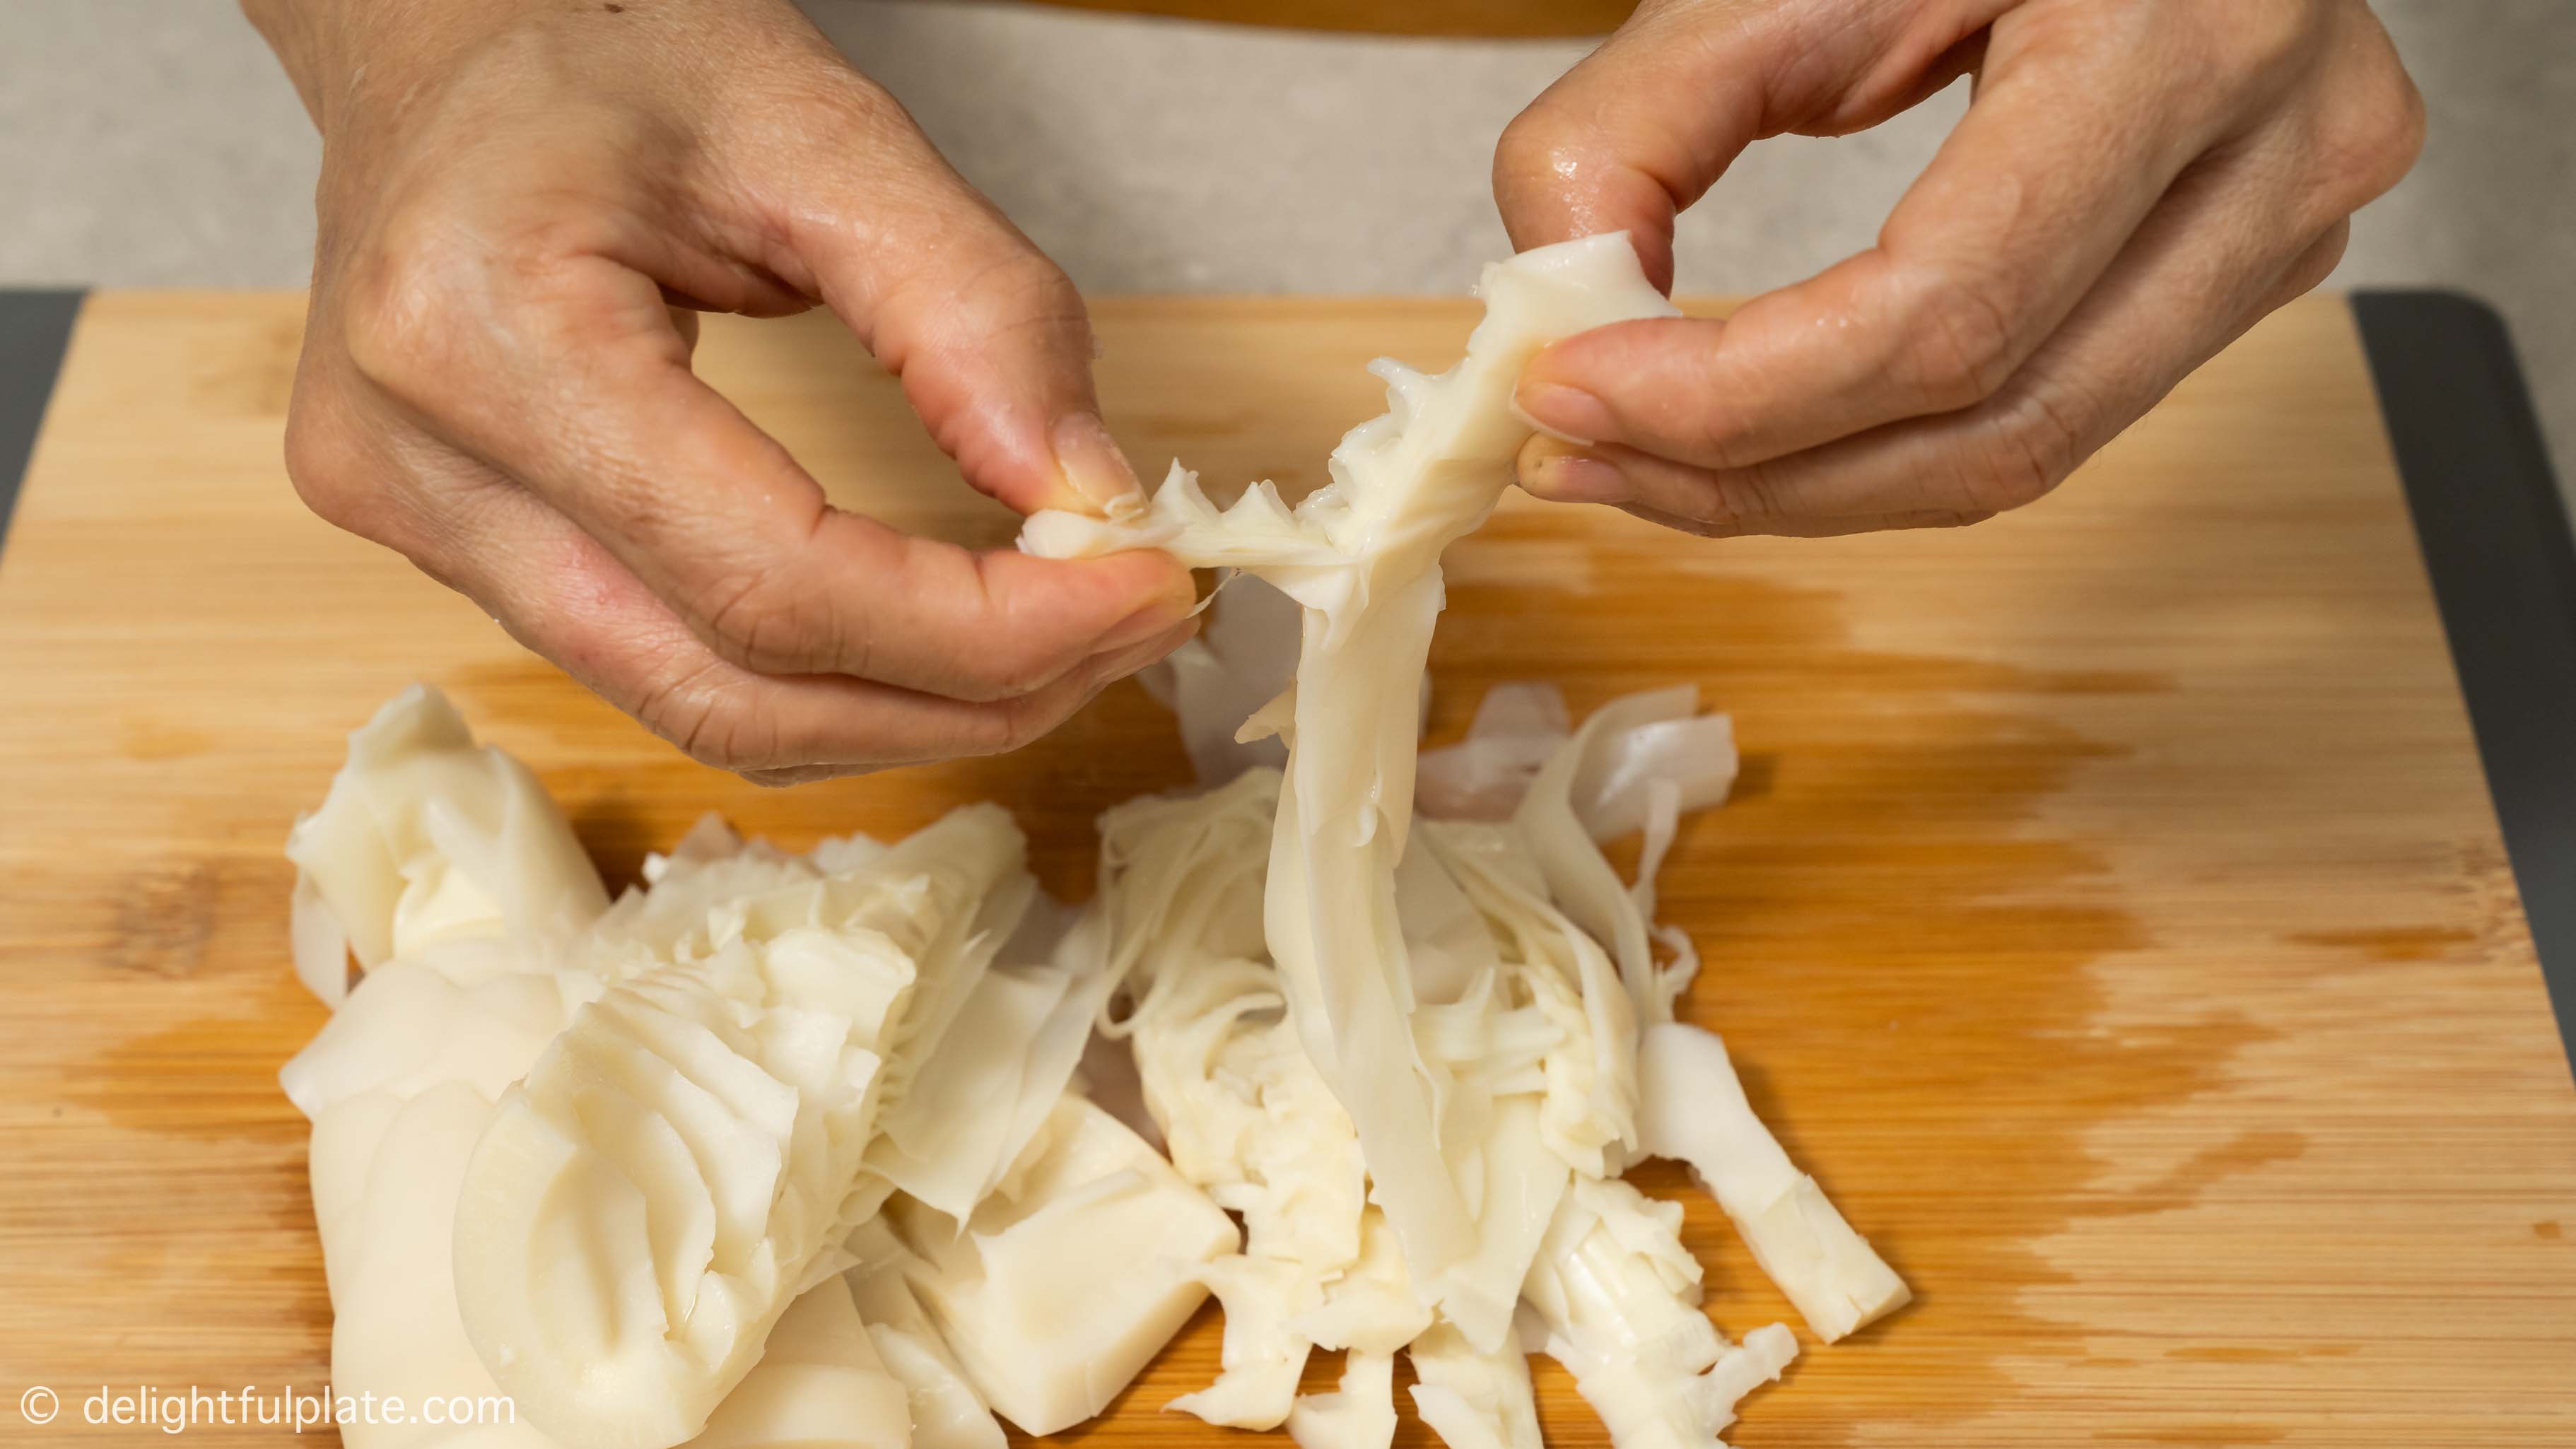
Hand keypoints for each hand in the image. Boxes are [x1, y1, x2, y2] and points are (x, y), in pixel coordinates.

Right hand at [243, 0, 1194, 781]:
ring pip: (702, 714)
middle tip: (1124, 633)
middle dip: (964, 695)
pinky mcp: (452, 550)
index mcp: (487, 336)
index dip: (981, 629)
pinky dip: (826, 676)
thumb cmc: (608, 44)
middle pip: (734, 691)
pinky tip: (935, 630)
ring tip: (1057, 639)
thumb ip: (972, 309)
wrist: (441, 34)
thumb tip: (1089, 494)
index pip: (774, 583)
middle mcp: (420, 466)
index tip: (1140, 591)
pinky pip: (666, 671)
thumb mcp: (823, 126)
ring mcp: (420, 526)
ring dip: (906, 708)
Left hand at [1495, 0, 2423, 536]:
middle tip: (1580, 457)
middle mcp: (2281, 147)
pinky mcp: (2253, 270)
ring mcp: (2288, 223)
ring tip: (1639, 461)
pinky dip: (1881, 446)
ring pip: (2025, 455)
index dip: (1735, 392)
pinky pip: (2047, 412)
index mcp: (2179, 31)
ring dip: (1806, 489)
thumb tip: (1564, 301)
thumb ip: (1649, 116)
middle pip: (1989, 422)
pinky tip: (1758, 431)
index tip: (1567, 388)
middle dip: (1751, 473)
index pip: (1946, 309)